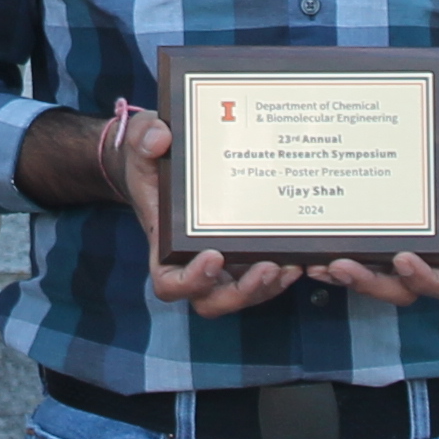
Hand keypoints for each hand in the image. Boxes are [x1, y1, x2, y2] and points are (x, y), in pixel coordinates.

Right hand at [105, 108, 309, 318]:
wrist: (162, 162)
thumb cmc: (150, 160)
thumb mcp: (141, 140)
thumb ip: (145, 138)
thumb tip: (160, 138)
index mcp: (165, 244)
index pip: (170, 282)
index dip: (191, 281)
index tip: (213, 256)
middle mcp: (192, 261)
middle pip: (212, 300)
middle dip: (241, 293)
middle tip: (266, 267)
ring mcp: (220, 263)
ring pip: (241, 295)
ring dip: (266, 288)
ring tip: (290, 264)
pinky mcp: (240, 254)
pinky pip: (259, 279)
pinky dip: (279, 276)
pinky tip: (298, 258)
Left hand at [299, 109, 438, 306]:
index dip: (424, 280)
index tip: (403, 259)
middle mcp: (424, 250)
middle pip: (399, 288)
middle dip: (369, 282)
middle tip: (340, 265)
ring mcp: (397, 244)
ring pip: (372, 276)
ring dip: (345, 276)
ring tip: (316, 262)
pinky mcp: (374, 230)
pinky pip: (356, 253)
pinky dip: (334, 255)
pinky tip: (310, 245)